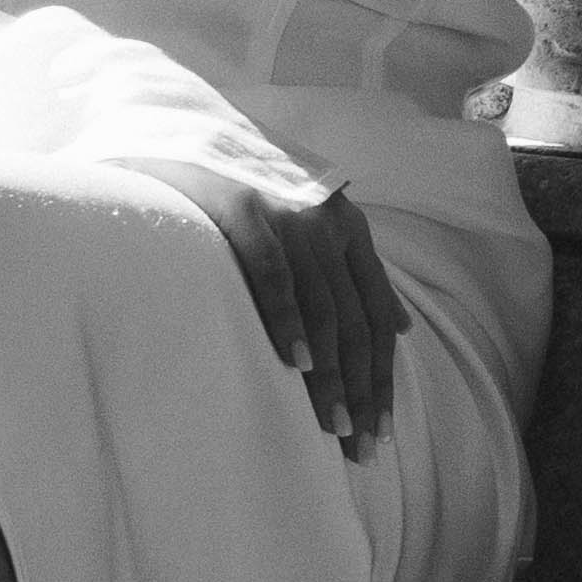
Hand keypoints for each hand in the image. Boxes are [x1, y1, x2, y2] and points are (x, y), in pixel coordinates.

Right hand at [215, 179, 405, 454]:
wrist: (181, 134)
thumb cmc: (243, 196)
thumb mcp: (311, 226)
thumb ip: (356, 272)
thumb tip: (401, 326)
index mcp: (348, 228)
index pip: (375, 317)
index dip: (381, 378)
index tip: (382, 431)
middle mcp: (326, 222)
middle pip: (356, 322)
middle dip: (362, 389)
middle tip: (360, 447)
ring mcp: (287, 214)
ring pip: (322, 307)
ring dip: (331, 373)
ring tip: (334, 424)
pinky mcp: (244, 208)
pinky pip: (274, 273)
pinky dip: (287, 320)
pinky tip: (296, 364)